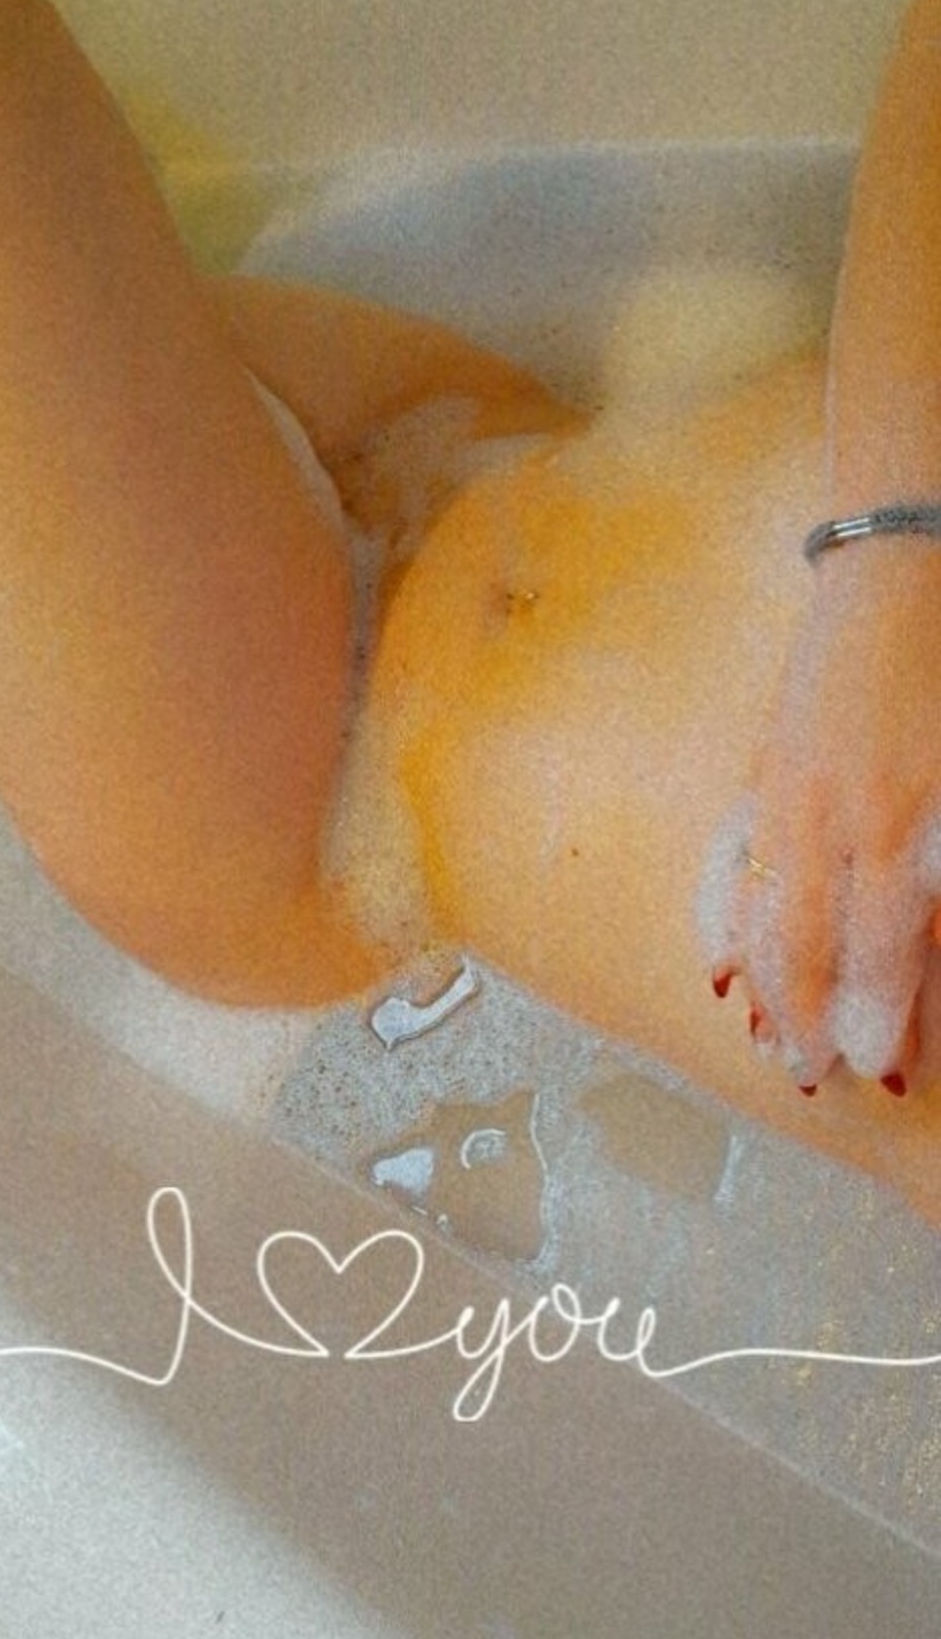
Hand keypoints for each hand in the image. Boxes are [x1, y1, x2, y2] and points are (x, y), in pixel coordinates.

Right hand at [702, 538, 940, 1091]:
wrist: (903, 563)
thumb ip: (936, 880)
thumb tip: (925, 942)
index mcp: (900, 817)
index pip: (879, 943)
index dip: (877, 1011)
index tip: (878, 1068)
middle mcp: (832, 813)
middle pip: (807, 941)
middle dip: (806, 1017)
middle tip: (806, 1075)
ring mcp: (786, 789)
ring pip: (761, 907)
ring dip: (761, 982)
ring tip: (761, 1039)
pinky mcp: (765, 766)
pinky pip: (730, 858)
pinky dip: (722, 916)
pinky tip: (718, 962)